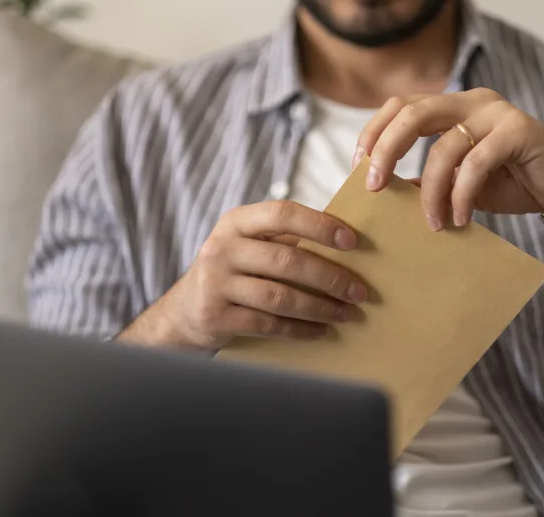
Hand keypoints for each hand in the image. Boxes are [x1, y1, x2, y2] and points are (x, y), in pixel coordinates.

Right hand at [117, 201, 367, 349]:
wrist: (183, 311)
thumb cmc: (233, 272)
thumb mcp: (248, 246)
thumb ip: (285, 240)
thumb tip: (347, 244)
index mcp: (236, 222)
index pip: (282, 213)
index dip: (319, 225)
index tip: (352, 241)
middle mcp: (222, 248)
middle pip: (287, 259)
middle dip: (330, 277)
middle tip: (359, 291)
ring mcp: (216, 283)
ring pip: (280, 296)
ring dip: (320, 307)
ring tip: (347, 313)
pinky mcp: (216, 316)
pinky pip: (268, 324)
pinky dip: (300, 329)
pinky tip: (321, 331)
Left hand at [353, 89, 543, 230]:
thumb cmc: (513, 184)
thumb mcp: (459, 185)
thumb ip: (426, 180)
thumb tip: (381, 193)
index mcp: (453, 108)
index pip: (400, 106)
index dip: (374, 133)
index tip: (359, 169)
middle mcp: (472, 101)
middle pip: (412, 112)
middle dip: (386, 149)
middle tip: (374, 186)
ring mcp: (497, 112)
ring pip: (443, 145)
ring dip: (431, 190)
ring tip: (432, 223)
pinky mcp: (520, 130)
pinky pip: (477, 162)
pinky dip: (462, 193)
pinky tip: (460, 218)